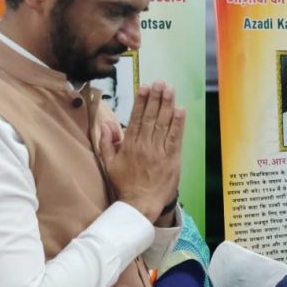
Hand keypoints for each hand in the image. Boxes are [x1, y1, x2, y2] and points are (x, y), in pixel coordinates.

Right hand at [99, 81, 184, 221]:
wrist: (140, 204)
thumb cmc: (125, 185)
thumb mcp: (109, 164)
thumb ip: (107, 143)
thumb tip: (105, 123)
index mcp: (129, 145)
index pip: (136, 118)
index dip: (141, 101)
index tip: (144, 87)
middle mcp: (144, 146)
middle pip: (151, 117)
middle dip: (156, 98)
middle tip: (160, 83)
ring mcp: (159, 152)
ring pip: (163, 124)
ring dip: (167, 105)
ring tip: (170, 90)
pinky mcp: (171, 160)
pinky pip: (175, 138)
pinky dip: (178, 124)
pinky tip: (180, 110)